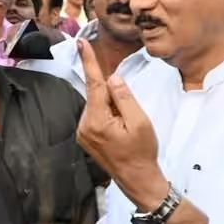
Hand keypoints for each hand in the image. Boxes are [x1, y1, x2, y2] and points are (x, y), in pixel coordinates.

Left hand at [76, 39, 168, 211]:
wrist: (137, 180)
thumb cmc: (142, 152)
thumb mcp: (139, 122)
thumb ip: (124, 97)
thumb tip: (112, 78)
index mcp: (96, 120)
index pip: (93, 84)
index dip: (88, 62)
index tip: (81, 43)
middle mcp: (84, 125)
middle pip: (98, 95)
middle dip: (114, 97)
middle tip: (131, 118)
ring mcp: (83, 132)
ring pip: (98, 105)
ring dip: (112, 108)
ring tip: (126, 129)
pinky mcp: (85, 136)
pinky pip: (96, 115)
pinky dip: (109, 115)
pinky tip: (120, 131)